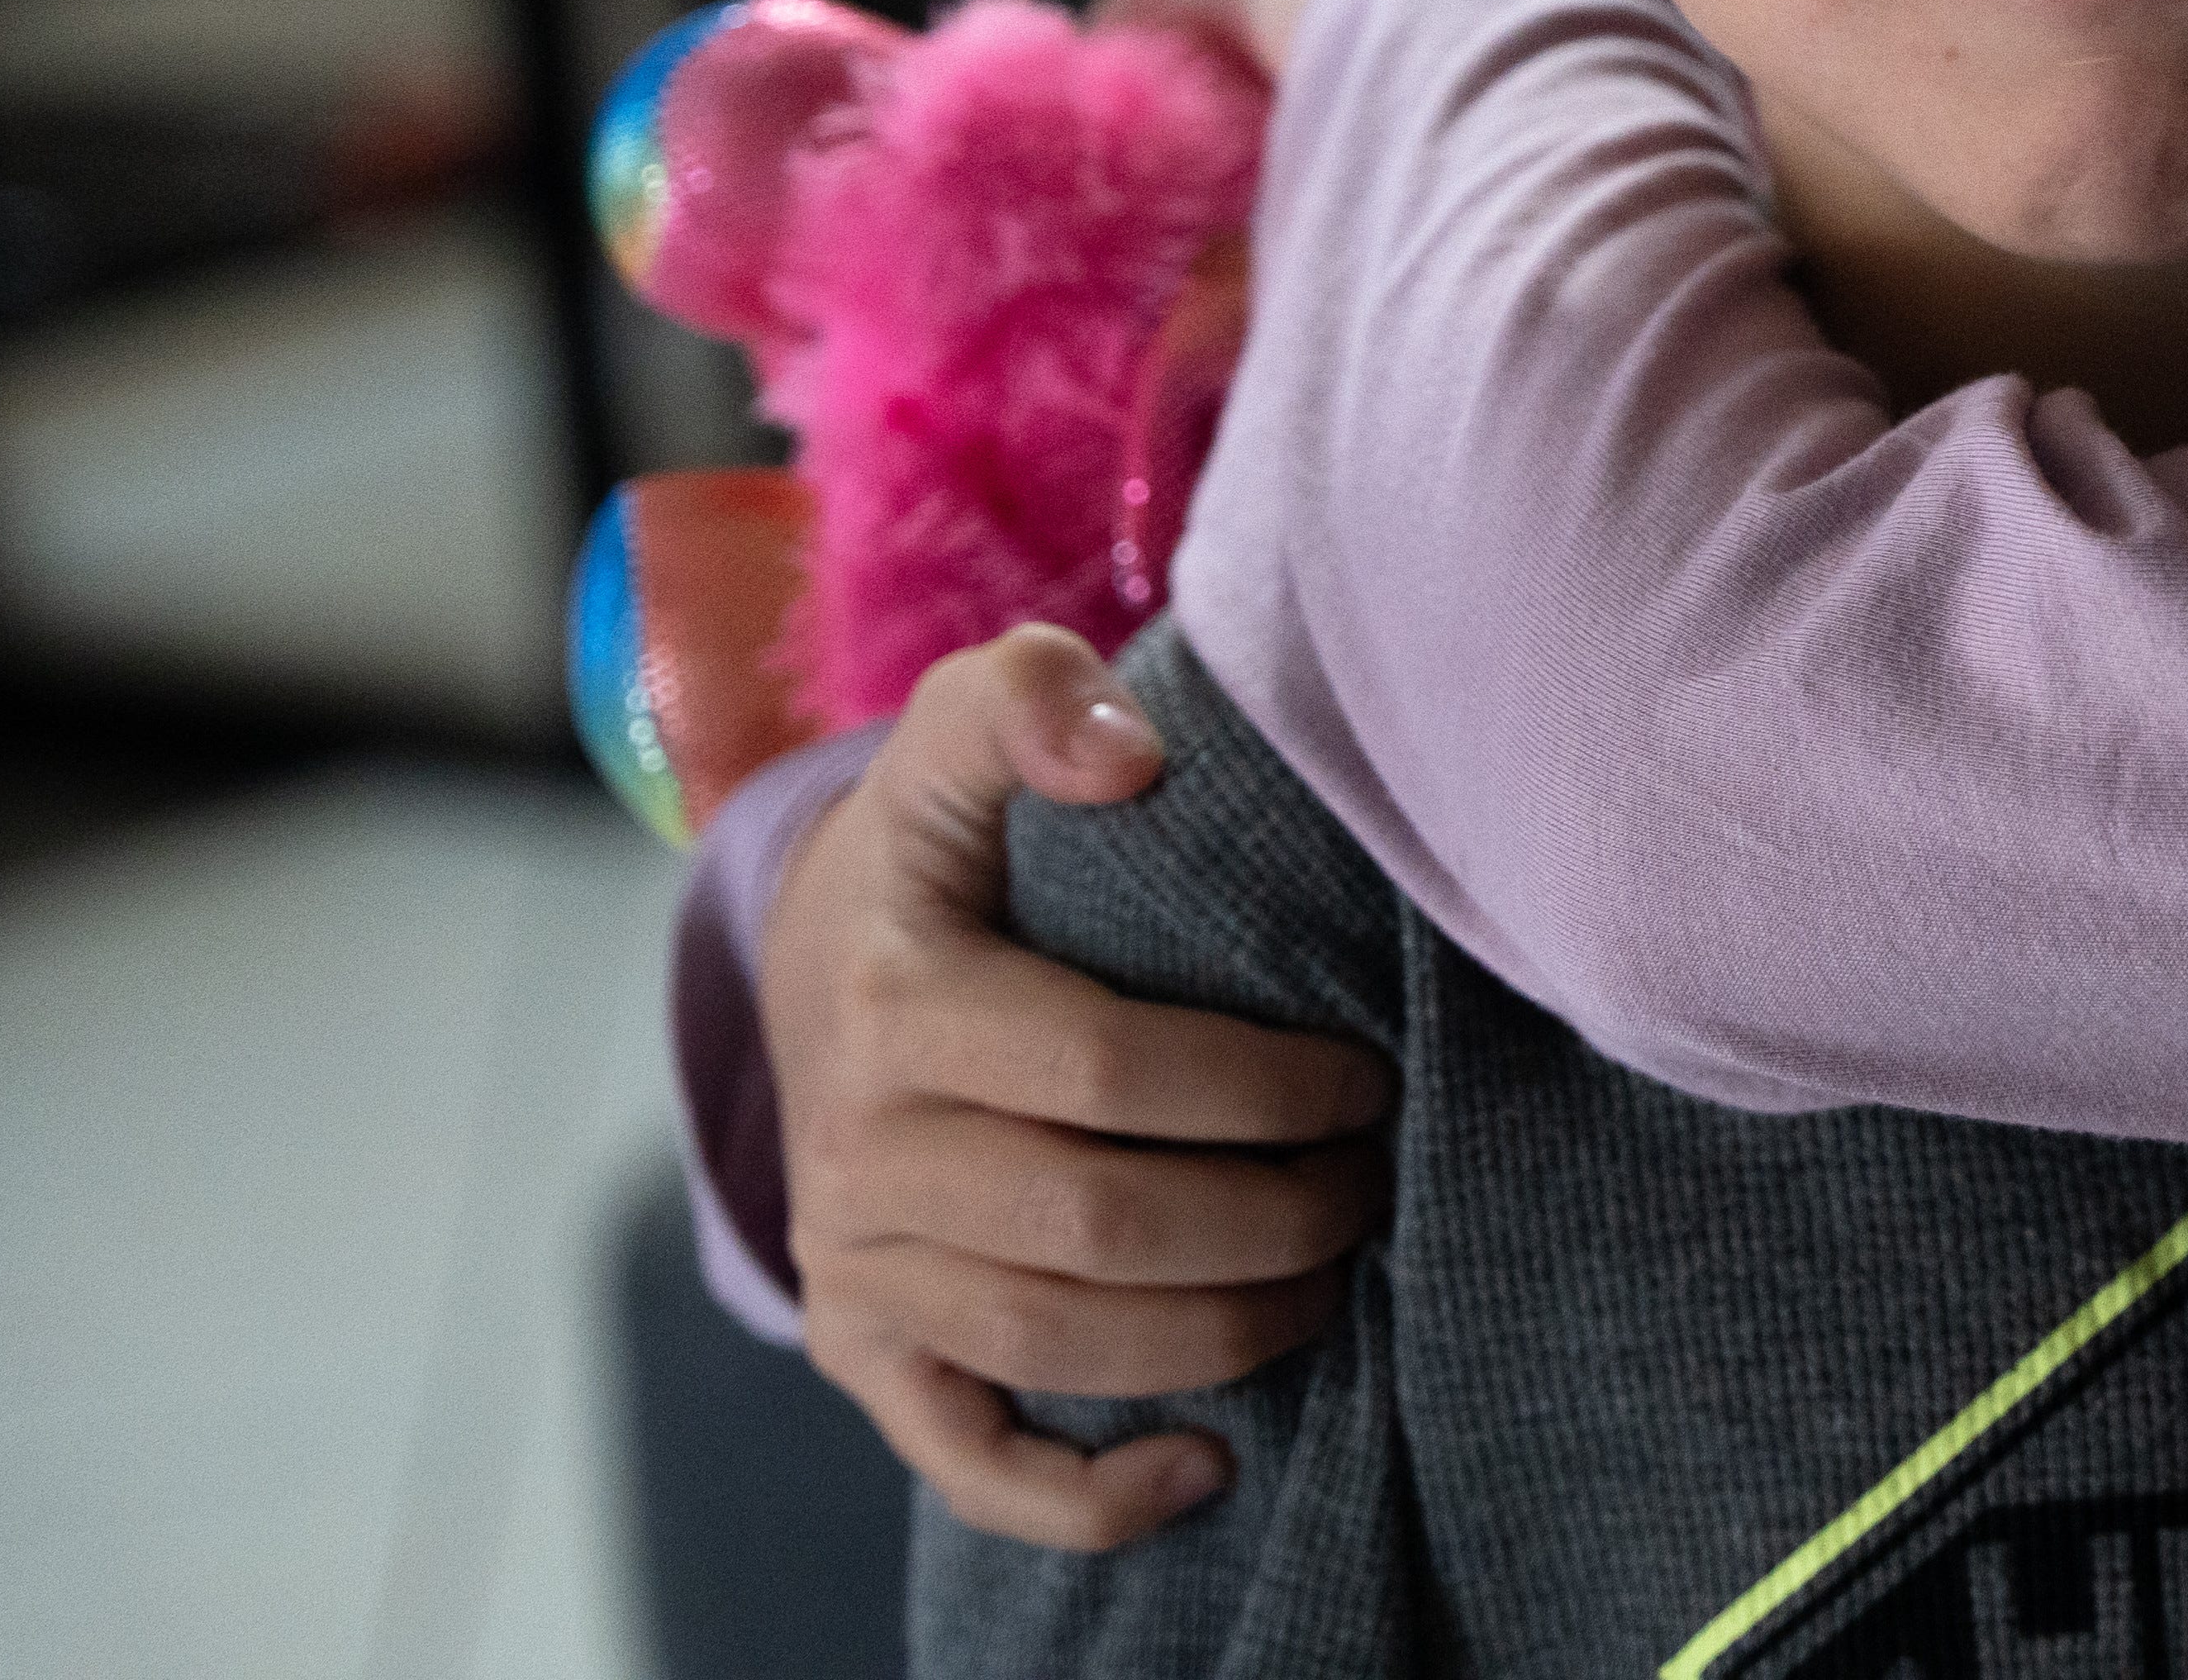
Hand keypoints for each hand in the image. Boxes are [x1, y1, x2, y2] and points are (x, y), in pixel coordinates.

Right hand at [766, 626, 1397, 1548]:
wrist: (813, 964)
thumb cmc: (944, 847)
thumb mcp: (962, 728)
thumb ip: (1029, 695)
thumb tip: (1129, 751)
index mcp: (895, 1001)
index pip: (1111, 1072)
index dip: (1263, 1086)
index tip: (1363, 1073)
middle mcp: (857, 1151)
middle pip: (1100, 1226)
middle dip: (1273, 1217)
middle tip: (1374, 1182)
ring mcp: (854, 1267)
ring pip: (1057, 1344)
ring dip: (1227, 1331)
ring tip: (1335, 1275)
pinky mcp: (862, 1352)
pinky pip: (969, 1461)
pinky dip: (1090, 1492)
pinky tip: (1208, 1462)